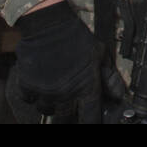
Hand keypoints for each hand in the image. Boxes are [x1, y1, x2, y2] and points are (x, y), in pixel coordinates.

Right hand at [13, 1, 103, 122]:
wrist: (49, 25)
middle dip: (69, 112)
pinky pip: (29, 100)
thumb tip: (118, 96)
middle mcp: (65, 94)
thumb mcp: (99, 54)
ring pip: (46, 110)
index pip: (90, 118)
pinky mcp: (28, 86)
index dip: (91, 121)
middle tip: (69, 101)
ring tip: (54, 89)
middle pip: (65, 118)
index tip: (89, 119)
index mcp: (86, 87)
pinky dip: (33, 94)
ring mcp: (45, 92)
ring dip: (51, 103)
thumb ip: (109, 77)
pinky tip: (39, 82)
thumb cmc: (77, 38)